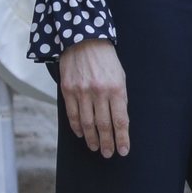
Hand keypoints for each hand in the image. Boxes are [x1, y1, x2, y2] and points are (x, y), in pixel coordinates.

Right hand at [59, 39, 129, 156]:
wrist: (84, 39)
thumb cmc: (106, 59)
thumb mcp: (120, 76)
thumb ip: (119, 98)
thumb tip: (118, 122)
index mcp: (116, 89)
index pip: (120, 121)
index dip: (122, 138)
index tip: (123, 150)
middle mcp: (99, 92)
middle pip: (103, 125)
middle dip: (107, 143)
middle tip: (108, 154)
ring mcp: (82, 92)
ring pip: (87, 124)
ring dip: (92, 139)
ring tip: (96, 148)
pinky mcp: (68, 90)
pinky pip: (72, 115)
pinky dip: (77, 127)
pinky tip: (82, 134)